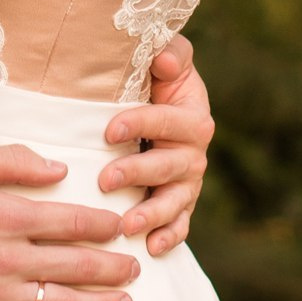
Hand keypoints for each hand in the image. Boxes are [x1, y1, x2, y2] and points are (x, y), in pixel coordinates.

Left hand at [100, 34, 213, 255]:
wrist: (157, 104)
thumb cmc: (154, 79)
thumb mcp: (165, 59)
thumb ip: (169, 52)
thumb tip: (164, 61)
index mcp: (193, 115)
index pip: (168, 121)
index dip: (141, 124)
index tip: (109, 130)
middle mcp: (195, 152)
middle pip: (171, 166)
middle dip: (139, 173)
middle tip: (106, 180)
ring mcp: (188, 182)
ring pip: (175, 201)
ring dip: (152, 214)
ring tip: (127, 224)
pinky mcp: (180, 205)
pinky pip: (180, 225)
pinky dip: (169, 238)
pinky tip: (150, 248)